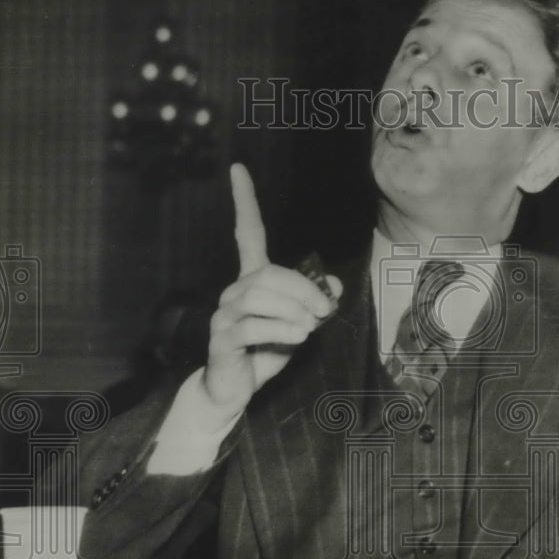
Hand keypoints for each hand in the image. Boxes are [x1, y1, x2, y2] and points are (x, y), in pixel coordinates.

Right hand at [202, 163, 341, 416]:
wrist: (234, 389)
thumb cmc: (266, 352)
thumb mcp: (300, 325)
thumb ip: (316, 303)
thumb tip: (336, 286)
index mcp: (253, 279)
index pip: (248, 232)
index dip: (244, 201)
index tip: (237, 168)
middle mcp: (235, 290)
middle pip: (270, 272)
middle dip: (304, 289)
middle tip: (325, 312)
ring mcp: (225, 312)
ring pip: (261, 296)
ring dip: (294, 310)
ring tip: (309, 327)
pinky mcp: (222, 336)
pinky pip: (253, 325)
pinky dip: (281, 329)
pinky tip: (297, 337)